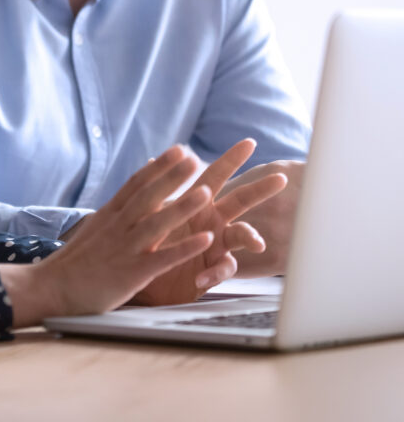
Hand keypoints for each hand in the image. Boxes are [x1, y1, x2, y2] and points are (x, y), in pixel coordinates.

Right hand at [0, 147, 219, 324]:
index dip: (159, 166)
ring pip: (157, 223)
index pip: (136, 184)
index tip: (179, 150)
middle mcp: (117, 226)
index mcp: (109, 215)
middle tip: (194, 157)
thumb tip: (126, 195)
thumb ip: (113, 213)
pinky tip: (206, 240)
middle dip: (172, 176)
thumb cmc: (74, 262)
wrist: (51, 288)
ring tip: (206, 192)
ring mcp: (125, 248)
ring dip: (182, 207)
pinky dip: (185, 248)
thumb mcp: (94, 229)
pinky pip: (163, 258)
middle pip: (148, 196)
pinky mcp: (131, 273)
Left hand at [132, 139, 287, 304]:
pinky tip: (201, 278)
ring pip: (243, 235)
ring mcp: (216, 244)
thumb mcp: (151, 213)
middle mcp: (212, 220)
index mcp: (197, 202)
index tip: (249, 142)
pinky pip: (222, 269)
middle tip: (281, 178)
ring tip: (257, 243)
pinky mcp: (212, 269)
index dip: (231, 160)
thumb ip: (158, 191)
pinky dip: (214, 273)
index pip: (216, 176)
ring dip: (250, 236)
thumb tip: (153, 160)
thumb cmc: (151, 240)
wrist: (141, 275)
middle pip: (241, 200)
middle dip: (260, 189)